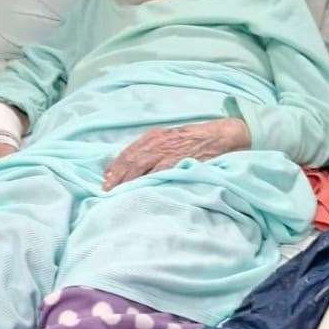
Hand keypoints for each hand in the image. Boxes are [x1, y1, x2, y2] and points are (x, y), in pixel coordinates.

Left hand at [103, 118, 250, 190]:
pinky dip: (147, 179)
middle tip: (106, 190)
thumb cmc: (196, 139)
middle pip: (131, 159)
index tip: (105, 179)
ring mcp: (168, 150)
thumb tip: (134, 167)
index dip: (115, 166)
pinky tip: (139, 189)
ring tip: (117, 193)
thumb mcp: (171, 139)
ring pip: (141, 165)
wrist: (222, 134)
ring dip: (127, 180)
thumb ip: (154, 150)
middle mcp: (158, 141)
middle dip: (117, 175)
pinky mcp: (180, 159)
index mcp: (154, 136)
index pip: (128, 152)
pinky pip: (159, 171)